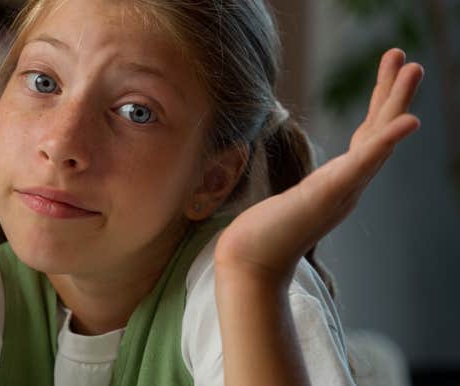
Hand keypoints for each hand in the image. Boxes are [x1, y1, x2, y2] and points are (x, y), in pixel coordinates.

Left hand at [214, 48, 423, 284]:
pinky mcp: (329, 194)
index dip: (380, 107)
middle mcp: (348, 186)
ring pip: (377, 139)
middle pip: (377, 132)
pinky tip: (409, 120)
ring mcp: (342, 190)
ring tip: (413, 68)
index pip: (365, 138)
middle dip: (393, 95)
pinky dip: (388, 141)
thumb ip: (298, 197)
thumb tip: (292, 195)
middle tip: (410, 60)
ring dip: (397, 104)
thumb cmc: (261, 237)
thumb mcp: (285, 205)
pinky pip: (364, 163)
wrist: (250, 266)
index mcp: (338, 183)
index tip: (390, 74)